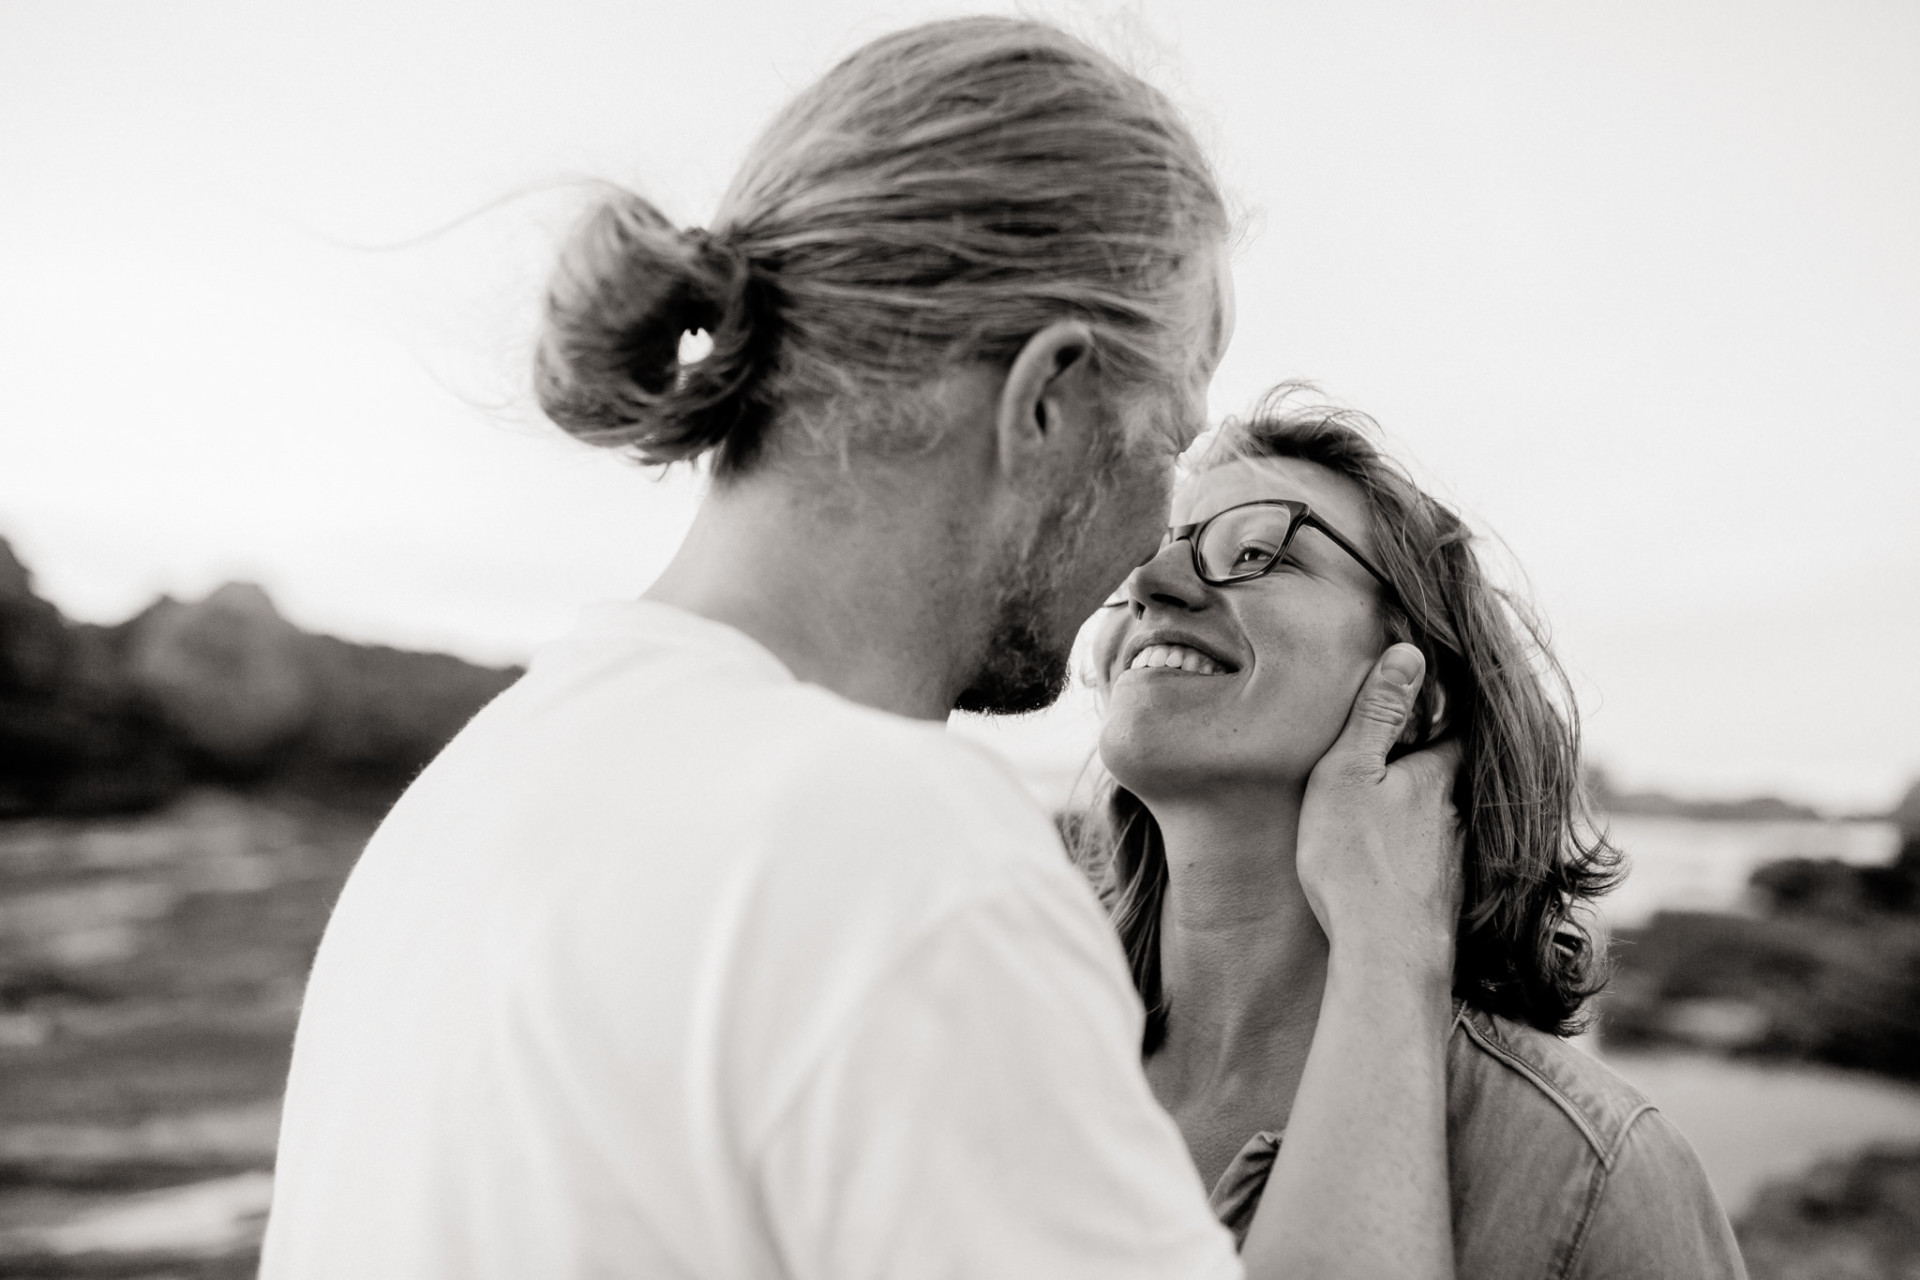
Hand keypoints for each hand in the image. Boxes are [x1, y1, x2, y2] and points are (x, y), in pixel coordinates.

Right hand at [1296, 643, 1463, 980]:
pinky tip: (1401, 867)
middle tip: (1406, 752)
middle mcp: (1455, 816)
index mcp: (1435, 777)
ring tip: (1397, 811)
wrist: (1388, 954)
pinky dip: (1421, 857)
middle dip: (1432, 765)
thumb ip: (1377, 714)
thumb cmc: (1358, 858)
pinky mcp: (1445, 902)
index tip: (1435, 693)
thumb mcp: (1349, 773)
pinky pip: (1435, 865)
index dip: (1446, 710)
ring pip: (1444, 824)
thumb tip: (1411, 651)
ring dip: (1427, 815)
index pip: (1454, 729)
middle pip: (1450, 779)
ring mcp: (1454, 863)